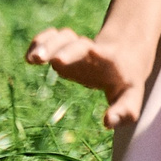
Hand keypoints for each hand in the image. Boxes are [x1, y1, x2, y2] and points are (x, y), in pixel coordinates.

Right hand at [25, 27, 151, 127]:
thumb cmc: (126, 81)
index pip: (106, 56)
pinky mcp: (63, 48)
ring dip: (48, 44)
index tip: (93, 51)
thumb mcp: (131, 95)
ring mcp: (77, 48)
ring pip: (64, 38)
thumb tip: (108, 122)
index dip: (99, 53)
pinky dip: (40, 41)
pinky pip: (51, 38)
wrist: (125, 54)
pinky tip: (29, 56)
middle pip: (80, 45)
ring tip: (32, 59)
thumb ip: (125, 109)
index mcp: (111, 61)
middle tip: (56, 61)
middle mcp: (92, 51)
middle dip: (68, 50)